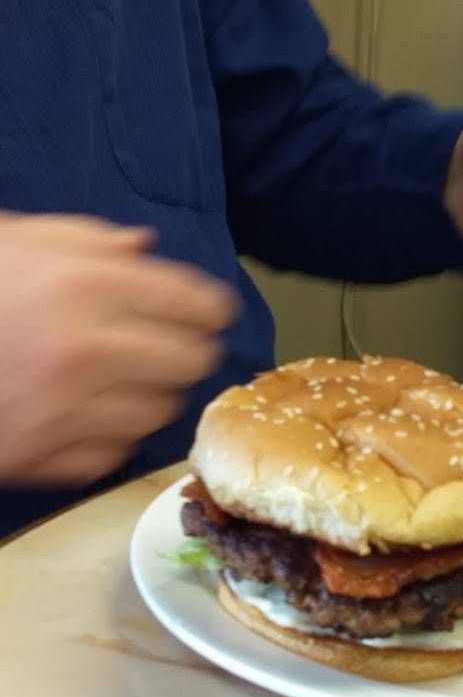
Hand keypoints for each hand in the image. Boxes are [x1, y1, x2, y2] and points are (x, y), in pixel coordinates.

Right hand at [0, 213, 236, 485]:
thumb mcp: (13, 239)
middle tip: (169, 345)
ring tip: (119, 378)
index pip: (192, 303)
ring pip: (157, 413)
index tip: (209, 312)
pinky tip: (81, 412)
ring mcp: (63, 411)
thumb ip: (86, 240)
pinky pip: (111, 454)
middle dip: (185, 351)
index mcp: (83, 285)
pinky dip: (106, 436)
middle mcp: (85, 350)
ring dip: (148, 395)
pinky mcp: (40, 458)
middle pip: (189, 362)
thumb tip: (144, 251)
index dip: (208, 307)